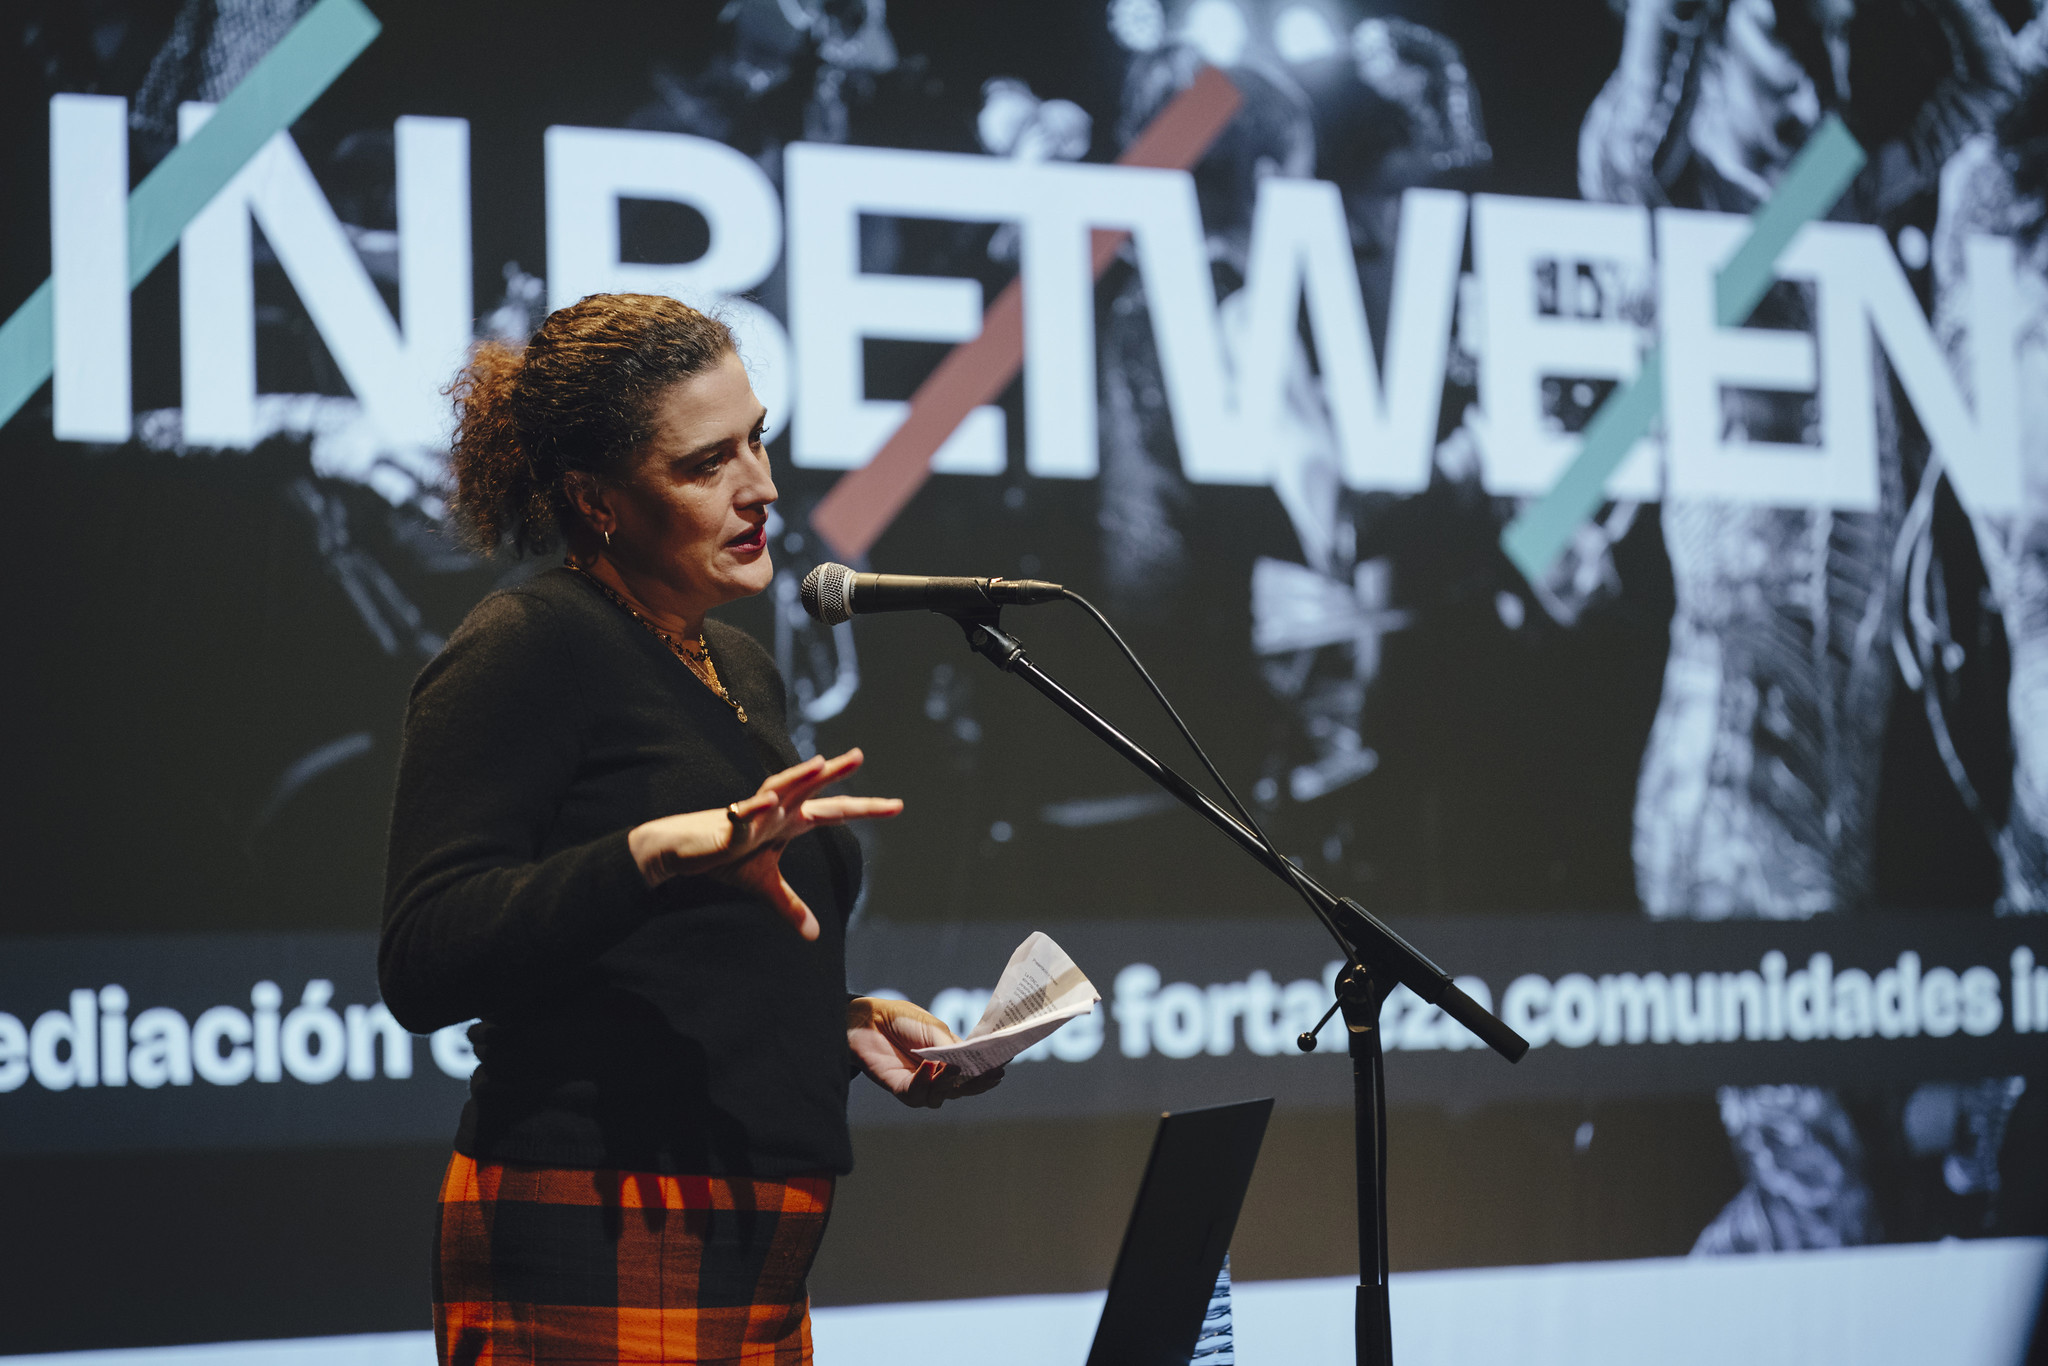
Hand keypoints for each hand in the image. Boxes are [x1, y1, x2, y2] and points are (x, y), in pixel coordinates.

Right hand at [626, 748, 902, 938]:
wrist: (683, 850)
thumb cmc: (725, 857)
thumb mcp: (765, 886)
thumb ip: (791, 906)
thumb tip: (814, 935)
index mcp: (790, 820)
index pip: (834, 811)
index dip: (865, 808)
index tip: (897, 805)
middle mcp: (776, 810)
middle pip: (811, 788)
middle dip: (835, 772)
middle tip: (860, 755)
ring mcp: (753, 814)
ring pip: (779, 789)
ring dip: (798, 776)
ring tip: (820, 763)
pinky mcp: (729, 825)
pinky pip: (743, 815)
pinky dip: (753, 809)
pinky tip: (766, 803)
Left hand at [847, 997, 1005, 1109]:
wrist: (869, 1020)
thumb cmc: (903, 1021)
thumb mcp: (935, 1029)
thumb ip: (950, 1047)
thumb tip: (966, 1064)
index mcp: (951, 1060)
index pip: (974, 1073)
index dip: (989, 1073)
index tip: (1002, 1068)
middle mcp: (937, 1076)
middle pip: (962, 1090)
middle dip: (977, 1084)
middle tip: (990, 1075)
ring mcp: (920, 1084)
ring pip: (941, 1097)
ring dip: (948, 1083)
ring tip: (952, 1067)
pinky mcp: (900, 1089)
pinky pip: (916, 1094)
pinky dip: (924, 1082)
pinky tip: (927, 1066)